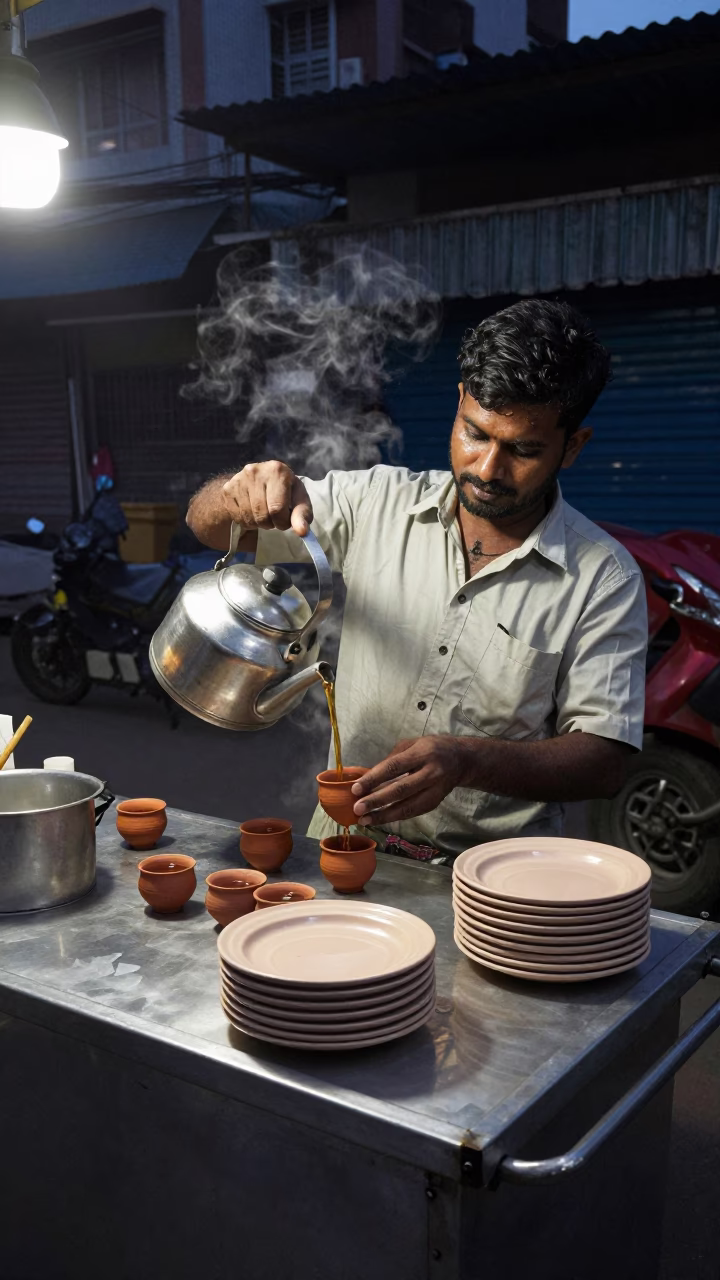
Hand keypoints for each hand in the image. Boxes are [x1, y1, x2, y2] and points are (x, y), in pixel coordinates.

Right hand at [221, 461, 312, 534]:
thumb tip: (302, 532)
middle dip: (271, 523)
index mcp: (277, 470)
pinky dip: (247, 521)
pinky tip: (252, 511)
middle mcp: (255, 471)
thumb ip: (303, 515)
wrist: (260, 479)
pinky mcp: (227, 489)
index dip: (283, 522)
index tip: (285, 521)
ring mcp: (239, 479)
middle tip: (274, 518)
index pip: (277, 509)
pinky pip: (237, 517)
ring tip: (264, 513)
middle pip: (262, 515)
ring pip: (249, 518)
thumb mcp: (299, 500)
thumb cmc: (285, 492)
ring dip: (259, 524)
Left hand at [351, 737, 467, 824]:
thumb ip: (392, 759)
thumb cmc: (431, 748)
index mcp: (422, 753)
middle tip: (357, 809)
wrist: (461, 760)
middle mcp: (431, 772)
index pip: (394, 767)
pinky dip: (396, 817)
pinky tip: (380, 819)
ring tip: (365, 820)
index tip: (356, 789)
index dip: (374, 779)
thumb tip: (368, 777)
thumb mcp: (412, 744)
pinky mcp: (436, 803)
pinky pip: (414, 812)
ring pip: (408, 807)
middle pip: (401, 790)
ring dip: (384, 816)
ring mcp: (436, 790)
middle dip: (377, 801)